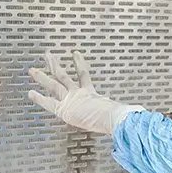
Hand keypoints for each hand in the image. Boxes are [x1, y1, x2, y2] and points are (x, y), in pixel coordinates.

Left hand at [28, 51, 142, 134]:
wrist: (114, 119)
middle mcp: (80, 94)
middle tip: (47, 55)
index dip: (79, 64)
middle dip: (55, 65)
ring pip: (54, 84)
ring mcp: (72, 99)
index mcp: (92, 95)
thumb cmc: (120, 118)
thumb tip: (142, 112)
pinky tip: (29, 93)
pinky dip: (39, 98)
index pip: (83, 77)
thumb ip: (126, 111)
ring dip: (42, 77)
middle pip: (64, 76)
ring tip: (31, 69)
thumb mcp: (121, 113)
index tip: (75, 54)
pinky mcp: (66, 108)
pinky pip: (49, 102)